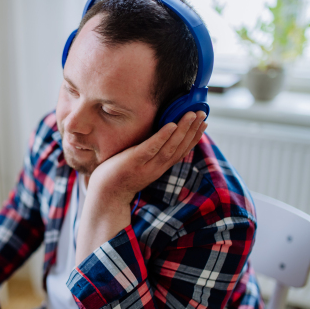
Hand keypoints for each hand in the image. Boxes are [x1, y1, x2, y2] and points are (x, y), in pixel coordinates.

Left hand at [75, 111, 206, 264]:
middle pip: (179, 148)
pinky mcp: (133, 162)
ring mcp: (146, 166)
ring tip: (191, 114)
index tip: (204, 123)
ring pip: (169, 147)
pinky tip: (171, 125)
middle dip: (193, 130)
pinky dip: (162, 137)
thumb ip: (151, 154)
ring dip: (182, 130)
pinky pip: (150, 149)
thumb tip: (159, 138)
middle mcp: (157, 168)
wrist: (105, 196)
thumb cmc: (119, 177)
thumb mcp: (141, 165)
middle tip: (202, 113)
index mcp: (160, 167)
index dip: (194, 137)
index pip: (182, 151)